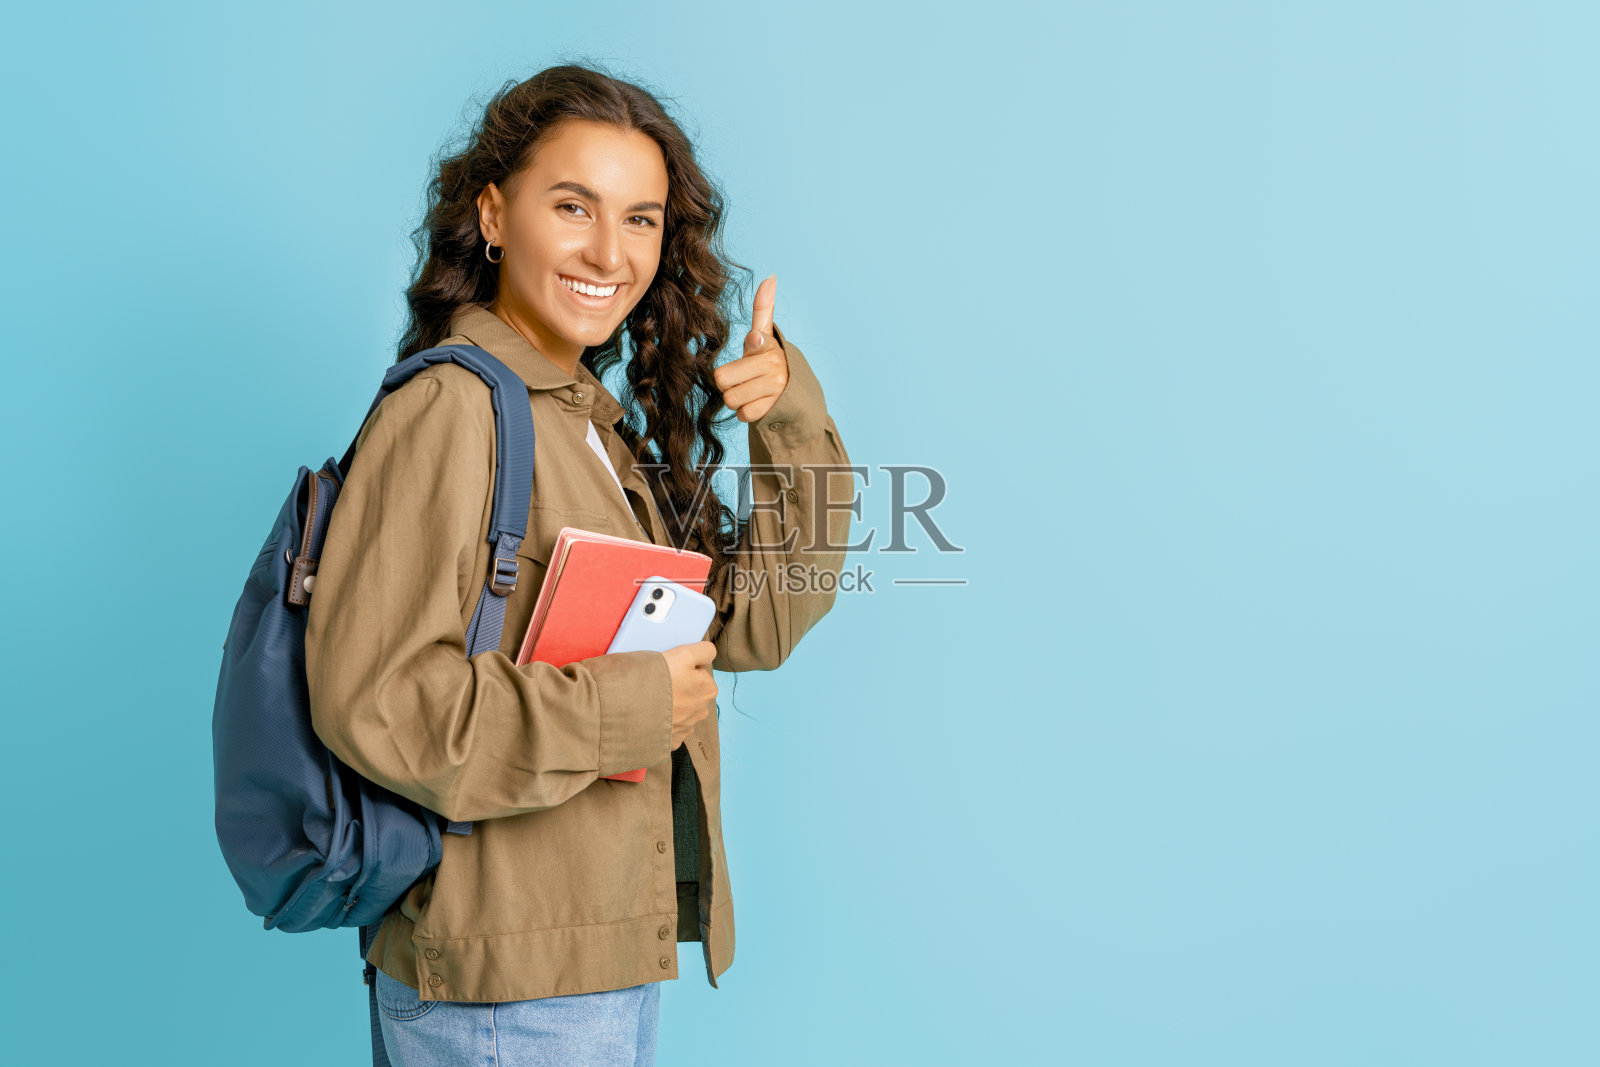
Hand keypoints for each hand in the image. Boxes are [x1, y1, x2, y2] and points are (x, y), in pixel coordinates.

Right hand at [661, 640, 717, 748]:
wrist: (631, 707)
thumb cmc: (659, 679)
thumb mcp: (685, 654)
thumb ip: (704, 651)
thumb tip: (710, 654)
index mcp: (709, 689)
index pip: (700, 673)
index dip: (685, 669)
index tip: (672, 670)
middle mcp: (702, 711)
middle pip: (692, 693)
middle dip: (680, 689)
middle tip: (661, 684)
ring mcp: (687, 728)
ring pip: (681, 712)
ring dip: (672, 706)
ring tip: (654, 700)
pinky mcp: (672, 739)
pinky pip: (670, 728)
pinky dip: (663, 723)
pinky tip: (653, 715)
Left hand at [714, 274, 789, 422]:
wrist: (793, 392)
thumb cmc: (767, 360)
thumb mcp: (763, 336)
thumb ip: (763, 309)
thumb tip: (770, 277)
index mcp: (767, 345)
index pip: (756, 340)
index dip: (754, 343)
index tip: (756, 341)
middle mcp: (773, 365)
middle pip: (722, 379)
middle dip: (727, 383)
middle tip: (742, 379)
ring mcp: (774, 389)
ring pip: (731, 399)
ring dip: (736, 399)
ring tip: (749, 391)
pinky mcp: (773, 409)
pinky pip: (743, 414)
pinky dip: (745, 412)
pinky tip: (756, 403)